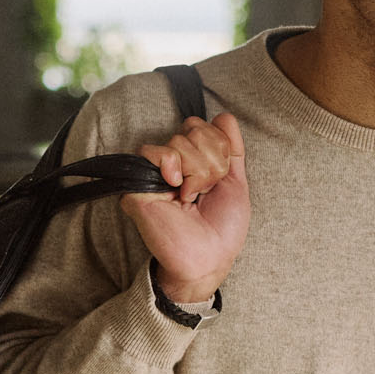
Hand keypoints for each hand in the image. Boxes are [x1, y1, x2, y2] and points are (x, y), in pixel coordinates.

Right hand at [119, 112, 249, 303]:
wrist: (210, 257)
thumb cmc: (223, 228)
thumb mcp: (236, 182)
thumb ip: (232, 148)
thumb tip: (224, 116)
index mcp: (194, 161)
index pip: (204, 126)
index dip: (220, 149)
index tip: (220, 180)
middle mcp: (174, 163)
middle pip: (194, 128)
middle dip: (211, 162)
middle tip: (205, 192)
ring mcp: (154, 173)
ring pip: (178, 141)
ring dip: (196, 173)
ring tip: (191, 198)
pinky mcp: (138, 185)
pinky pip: (152, 153)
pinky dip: (171, 167)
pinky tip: (175, 189)